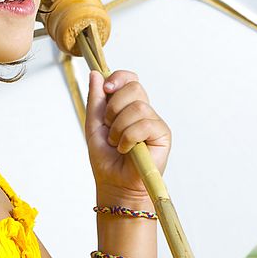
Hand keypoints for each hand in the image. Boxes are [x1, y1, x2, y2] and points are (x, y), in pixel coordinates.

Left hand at [84, 69, 171, 200]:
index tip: (106, 88)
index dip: (119, 78)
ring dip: (119, 127)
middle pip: (134, 87)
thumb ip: (95, 100)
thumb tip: (96, 73)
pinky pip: (144, 124)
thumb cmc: (105, 158)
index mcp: (127, 105)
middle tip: (109, 127)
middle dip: (114, 107)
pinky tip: (126, 149)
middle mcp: (143, 111)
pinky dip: (129, 137)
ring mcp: (154, 122)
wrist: (114, 184)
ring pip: (138, 107)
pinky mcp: (162, 134)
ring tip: (117, 143)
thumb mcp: (94, 125)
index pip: (130, 79)